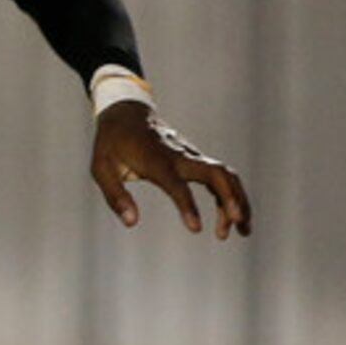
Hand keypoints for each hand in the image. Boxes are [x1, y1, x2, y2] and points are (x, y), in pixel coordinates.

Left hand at [90, 102, 252, 239]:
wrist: (127, 113)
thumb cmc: (111, 143)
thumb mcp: (101, 169)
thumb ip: (116, 196)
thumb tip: (131, 222)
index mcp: (155, 160)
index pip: (176, 183)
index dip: (187, 205)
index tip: (196, 228)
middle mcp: (179, 156)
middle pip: (215, 173)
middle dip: (230, 199)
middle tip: (236, 225)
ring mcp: (191, 155)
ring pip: (225, 175)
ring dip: (238, 201)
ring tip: (243, 231)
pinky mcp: (196, 159)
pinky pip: (221, 177)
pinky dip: (231, 197)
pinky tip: (232, 220)